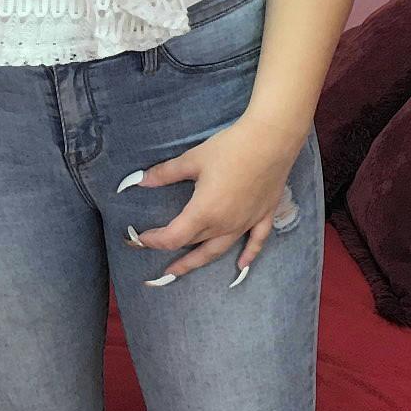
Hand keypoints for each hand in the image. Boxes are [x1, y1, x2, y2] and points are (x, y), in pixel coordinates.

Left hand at [117, 113, 306, 284]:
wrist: (271, 140)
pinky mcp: (263, 216)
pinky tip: (241, 266)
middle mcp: (224, 225)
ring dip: (200, 262)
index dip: (153, 241)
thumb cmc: (230, 148)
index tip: (139, 239)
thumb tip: (139, 180)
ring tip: (185, 270)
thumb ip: (166, 173)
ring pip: (219, 250)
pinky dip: (248, 256)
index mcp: (204, 213)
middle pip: (194, 247)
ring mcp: (246, 224)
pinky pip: (255, 242)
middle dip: (173, 253)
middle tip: (158, 263)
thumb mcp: (193, 159)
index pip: (173, 237)